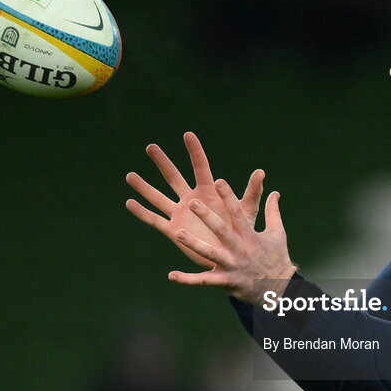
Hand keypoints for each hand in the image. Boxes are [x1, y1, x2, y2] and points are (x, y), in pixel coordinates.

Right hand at [126, 132, 263, 267]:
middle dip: (162, 162)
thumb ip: (251, 192)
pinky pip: (155, 220)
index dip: (195, 151)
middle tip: (151, 147)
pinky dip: (142, 213)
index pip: (200, 167)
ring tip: (130, 176)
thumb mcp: (246, 211)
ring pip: (159, 197)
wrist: (230, 256)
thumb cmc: (240, 232)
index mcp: (208, 191)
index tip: (188, 134)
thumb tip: (261, 172)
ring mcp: (180, 214)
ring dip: (144, 187)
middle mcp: (191, 199)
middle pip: (173, 177)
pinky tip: (129, 203)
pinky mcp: (174, 230)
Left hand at [168, 178, 296, 303]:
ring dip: (193, 244)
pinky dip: (186, 279)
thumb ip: (272, 212)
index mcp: (250, 235)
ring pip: (209, 254)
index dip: (228, 197)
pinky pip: (202, 281)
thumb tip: (275, 192)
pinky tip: (171, 275)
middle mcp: (239, 249)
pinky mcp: (224, 281)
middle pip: (221, 230)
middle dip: (207, 217)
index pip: (238, 213)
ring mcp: (230, 266)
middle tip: (192, 203)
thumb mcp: (277, 233)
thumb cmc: (276, 258)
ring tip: (177, 233)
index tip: (219, 181)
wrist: (279, 290)